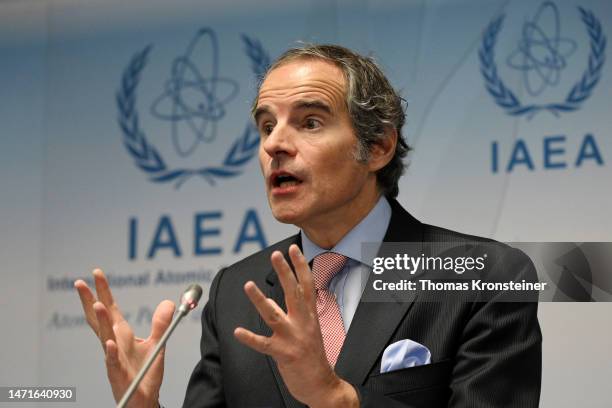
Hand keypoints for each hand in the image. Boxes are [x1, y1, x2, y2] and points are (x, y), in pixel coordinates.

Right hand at [74, 269, 174, 407]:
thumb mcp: (157, 344)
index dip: (103, 290)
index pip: (110, 308)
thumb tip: (168, 302)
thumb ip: (161, 323)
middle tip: (81, 282)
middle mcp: (113, 343)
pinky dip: (110, 352)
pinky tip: (108, 343)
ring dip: (100, 321)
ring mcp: (113, 358)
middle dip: (90, 300)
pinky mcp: (118, 374)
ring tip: (96, 304)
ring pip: (104, 337)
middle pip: (99, 319)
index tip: (96, 272)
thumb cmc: (145, 372)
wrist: (144, 400)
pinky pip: (112, 362)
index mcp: (121, 334)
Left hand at [234, 245, 357, 407]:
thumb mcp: (312, 328)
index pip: (307, 285)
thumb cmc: (314, 357)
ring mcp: (293, 338)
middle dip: (285, 272)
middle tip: (276, 255)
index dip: (300, 266)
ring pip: (274, 314)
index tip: (293, 249)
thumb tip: (292, 292)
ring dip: (259, 299)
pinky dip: (250, 338)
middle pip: (293, 292)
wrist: (322, 385)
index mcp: (310, 316)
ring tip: (249, 285)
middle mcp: (303, 323)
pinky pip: (263, 344)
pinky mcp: (283, 354)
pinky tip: (238, 331)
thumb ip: (302, 311)